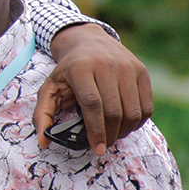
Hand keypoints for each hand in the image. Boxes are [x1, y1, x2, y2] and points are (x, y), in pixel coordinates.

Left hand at [35, 23, 152, 154]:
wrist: (88, 41)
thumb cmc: (68, 70)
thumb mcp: (49, 87)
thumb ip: (42, 114)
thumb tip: (42, 142)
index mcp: (80, 68)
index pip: (92, 104)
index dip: (95, 129)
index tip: (96, 148)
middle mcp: (106, 65)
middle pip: (114, 110)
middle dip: (109, 134)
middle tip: (103, 145)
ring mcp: (127, 67)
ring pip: (132, 111)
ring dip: (124, 131)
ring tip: (112, 136)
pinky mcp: (142, 71)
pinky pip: (146, 106)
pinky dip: (137, 122)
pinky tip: (125, 126)